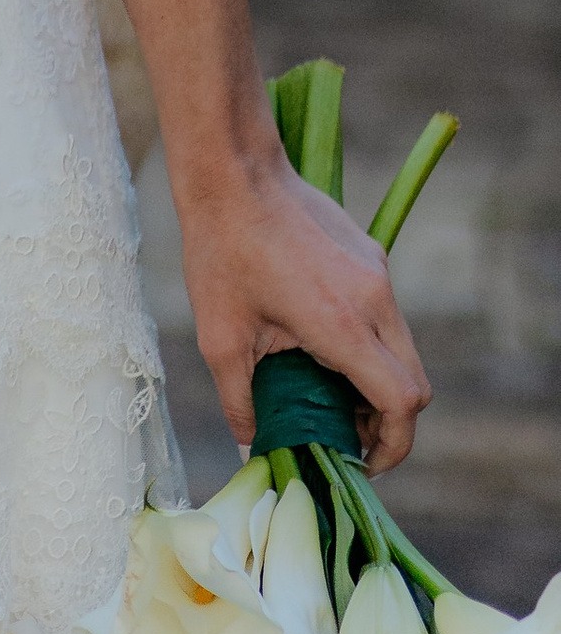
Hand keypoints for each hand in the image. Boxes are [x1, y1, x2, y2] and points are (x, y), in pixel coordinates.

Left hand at [177, 159, 430, 473]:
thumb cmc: (221, 252)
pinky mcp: (371, 255)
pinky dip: (369, 344)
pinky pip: (385, 316)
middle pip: (414, 383)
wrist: (233, 172)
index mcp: (344, 326)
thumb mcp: (220, 338)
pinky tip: (321, 344)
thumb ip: (240, 401)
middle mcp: (375, 300)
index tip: (362, 461)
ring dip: (377, 381)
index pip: (402, 403)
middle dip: (388, 422)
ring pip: (402, 349)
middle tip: (346, 437)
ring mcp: (378, 274)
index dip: (392, 445)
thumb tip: (250, 447)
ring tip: (327, 394)